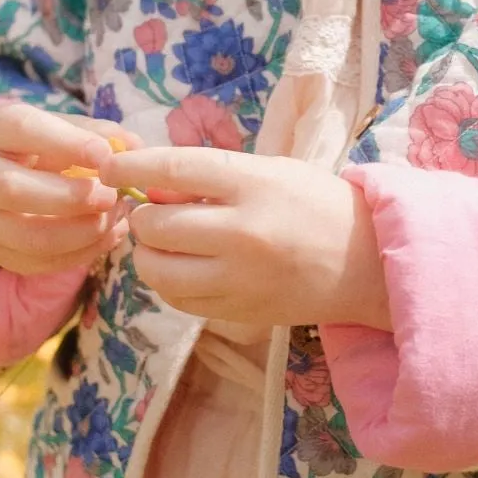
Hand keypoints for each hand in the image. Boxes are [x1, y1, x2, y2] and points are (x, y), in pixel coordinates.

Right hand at [0, 102, 141, 276]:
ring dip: (81, 231)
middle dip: (69, 197)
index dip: (68, 143)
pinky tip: (110, 234)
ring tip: (116, 216)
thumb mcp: (68, 128)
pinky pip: (41, 262)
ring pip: (28, 236)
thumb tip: (133, 147)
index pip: (23, 130)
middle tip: (111, 196)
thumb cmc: (48, 144)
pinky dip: (83, 252)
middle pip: (12, 190)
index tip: (106, 155)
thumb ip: (101, 133)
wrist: (10, 177)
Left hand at [98, 145, 391, 330]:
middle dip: (140, 217)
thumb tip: (151, 187)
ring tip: (162, 243)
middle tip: (148, 211)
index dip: (132, 167)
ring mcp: (240, 277)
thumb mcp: (271, 171)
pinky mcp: (239, 310)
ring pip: (158, 270)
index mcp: (254, 184)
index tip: (110, 167)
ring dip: (147, 254)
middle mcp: (244, 231)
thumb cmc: (317, 204)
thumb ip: (214, 177)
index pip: (174, 170)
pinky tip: (182, 268)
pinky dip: (168, 282)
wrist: (367, 262)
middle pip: (156, 225)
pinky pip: (178, 299)